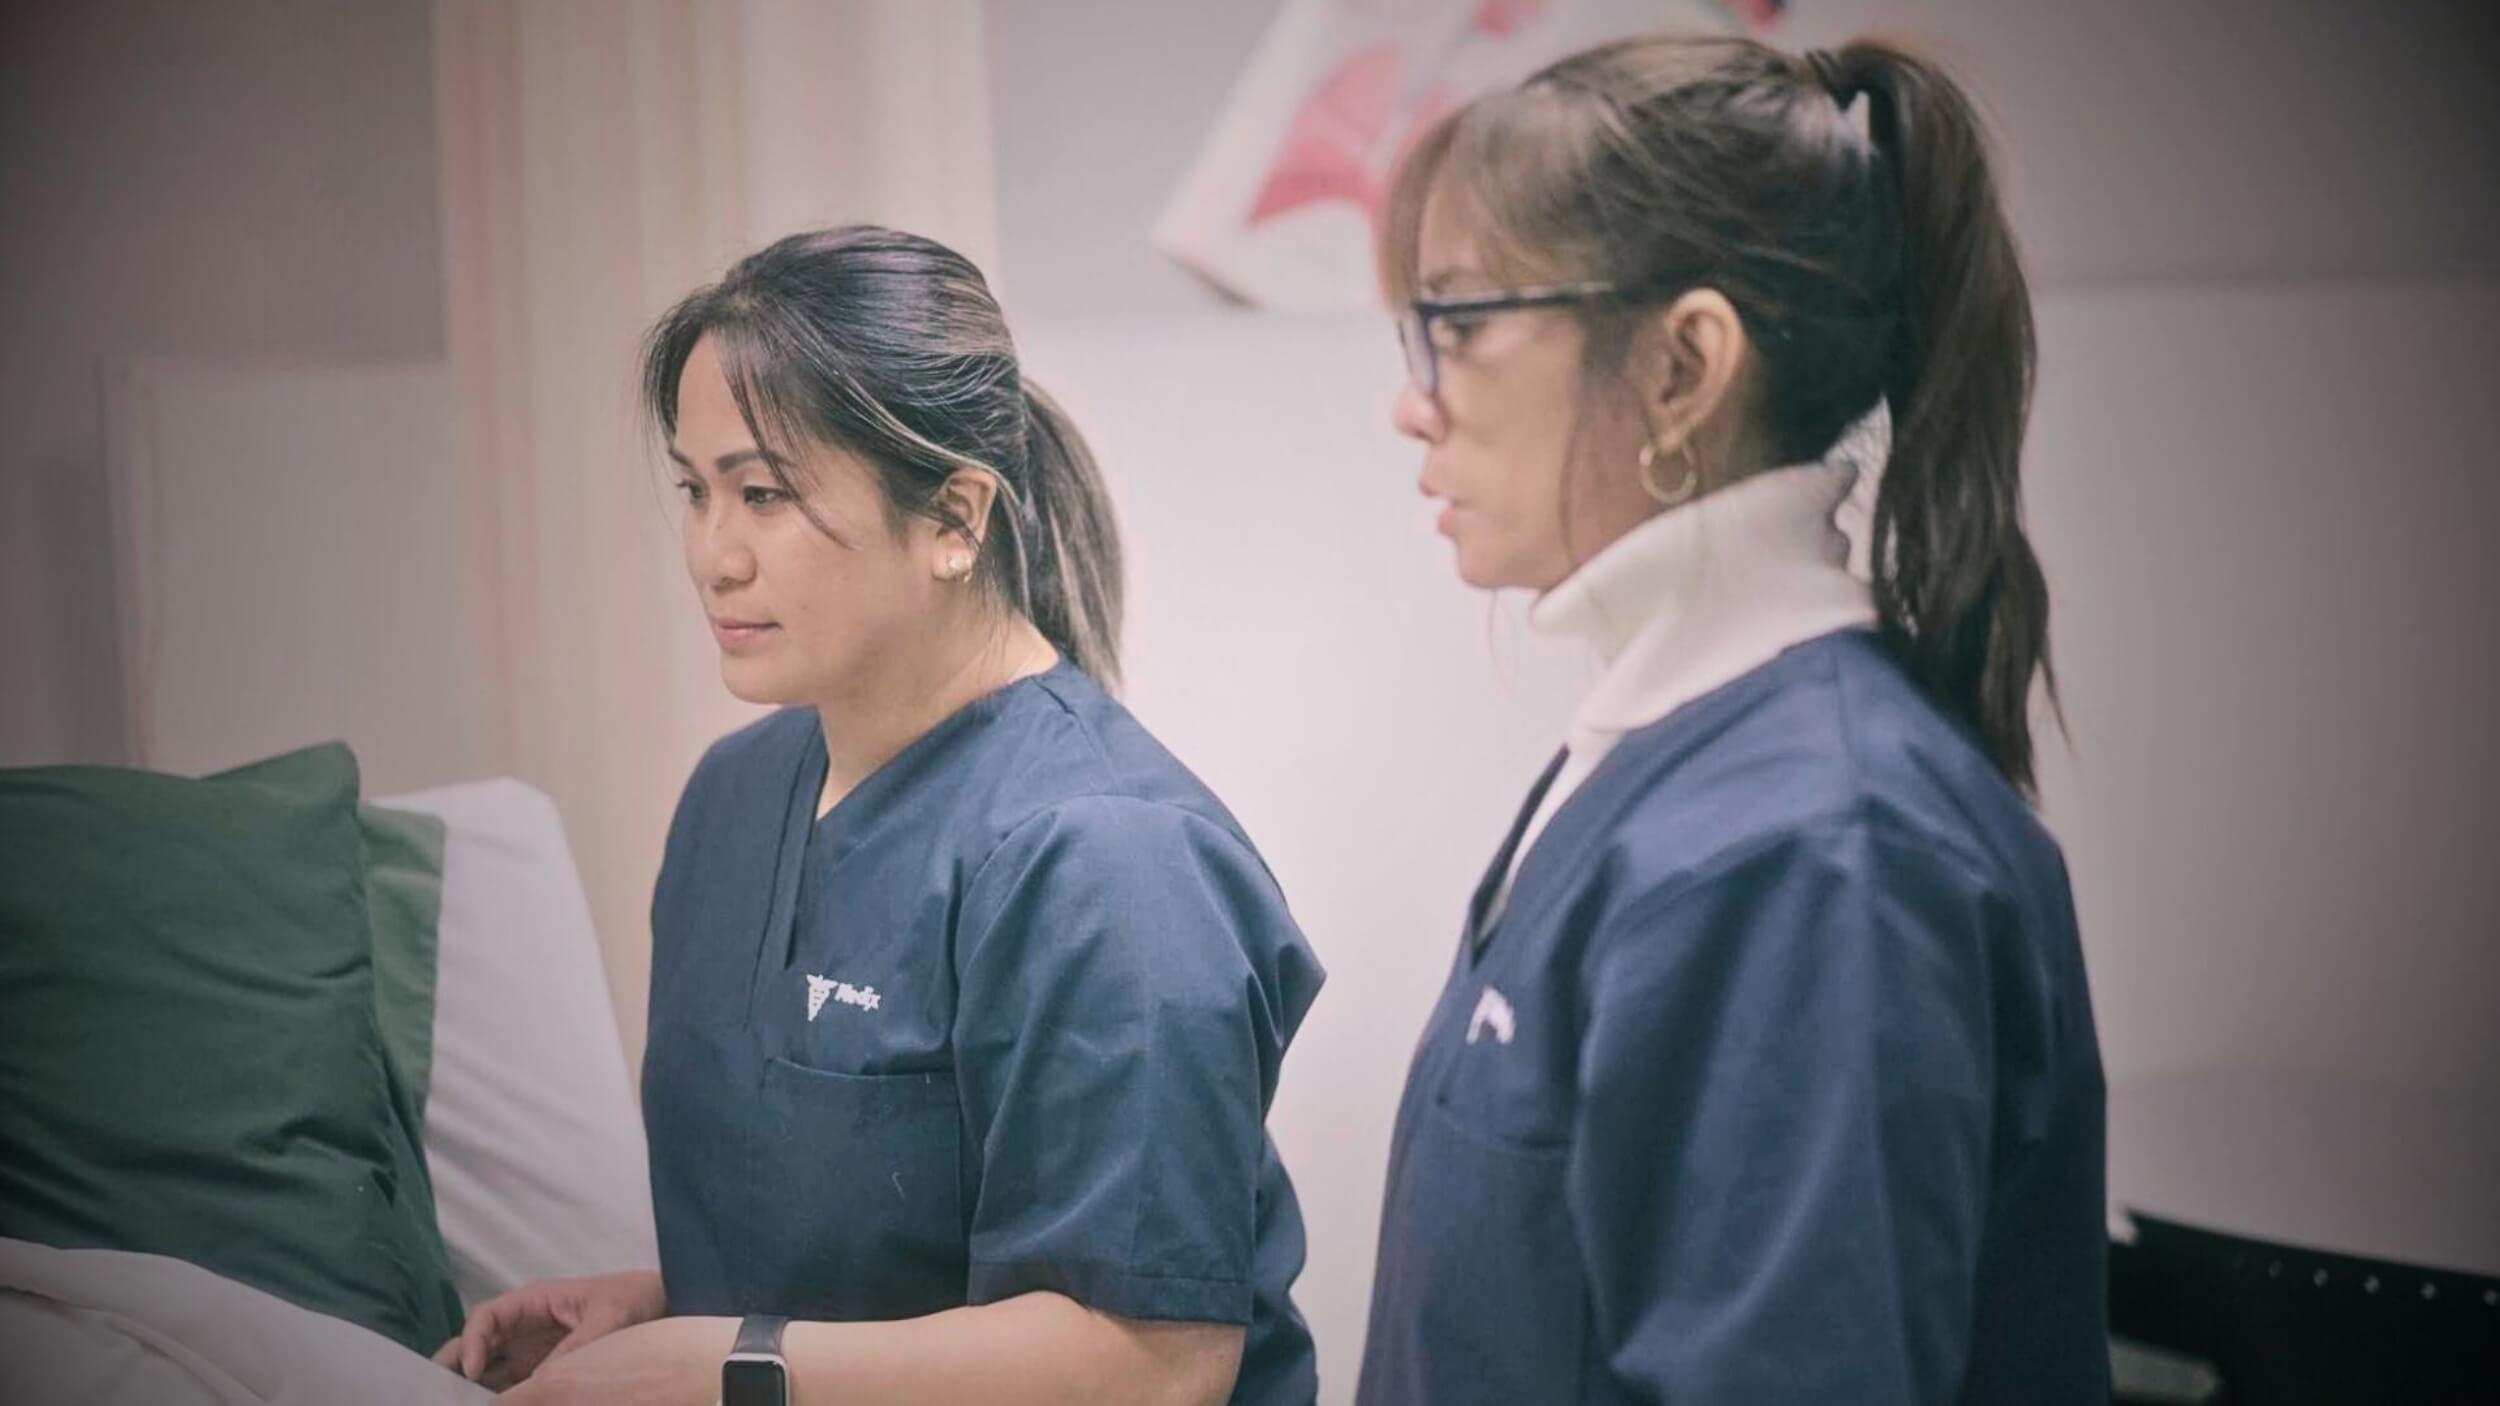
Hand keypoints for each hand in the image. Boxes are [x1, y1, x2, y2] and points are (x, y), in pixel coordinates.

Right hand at [430, 1269, 667, 1388]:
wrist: (661, 1307)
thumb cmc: (633, 1300)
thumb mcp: (609, 1317)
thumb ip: (578, 1345)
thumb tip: (540, 1379)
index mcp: (534, 1302)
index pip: (487, 1317)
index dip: (473, 1341)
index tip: (473, 1371)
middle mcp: (524, 1327)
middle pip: (476, 1344)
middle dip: (454, 1366)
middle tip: (434, 1394)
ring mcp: (529, 1351)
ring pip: (486, 1370)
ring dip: (468, 1388)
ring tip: (452, 1404)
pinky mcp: (540, 1372)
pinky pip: (509, 1386)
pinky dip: (495, 1398)